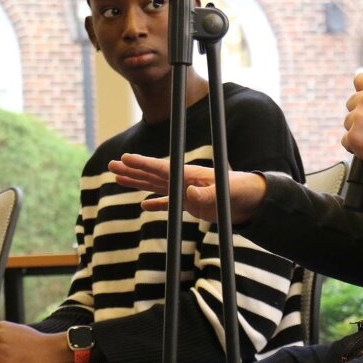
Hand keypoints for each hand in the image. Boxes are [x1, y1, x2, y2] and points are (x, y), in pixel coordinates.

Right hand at [110, 153, 267, 224]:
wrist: (251, 201)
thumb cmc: (238, 192)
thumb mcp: (223, 193)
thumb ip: (206, 194)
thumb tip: (188, 194)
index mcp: (188, 174)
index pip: (160, 167)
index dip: (142, 164)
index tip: (124, 158)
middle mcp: (183, 180)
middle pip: (151, 174)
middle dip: (131, 170)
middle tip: (111, 165)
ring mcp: (184, 191)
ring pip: (154, 185)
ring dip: (137, 182)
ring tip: (117, 179)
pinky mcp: (190, 203)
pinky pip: (168, 203)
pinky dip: (155, 203)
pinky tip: (142, 204)